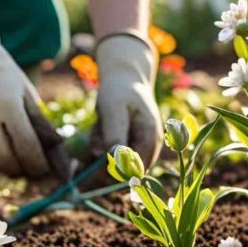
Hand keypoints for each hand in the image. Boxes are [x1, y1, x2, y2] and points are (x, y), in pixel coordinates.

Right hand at [0, 9, 68, 176]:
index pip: (25, 144)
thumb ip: (39, 121)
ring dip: (6, 168)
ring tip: (19, 167)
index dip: (36, 162)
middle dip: (21, 169)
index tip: (44, 170)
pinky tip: (2, 161)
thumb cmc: (6, 77)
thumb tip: (54, 149)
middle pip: (6, 157)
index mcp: (8, 104)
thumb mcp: (27, 93)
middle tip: (32, 172)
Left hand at [94, 33, 162, 167]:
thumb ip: (115, 134)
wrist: (123, 77)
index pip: (136, 169)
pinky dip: (101, 142)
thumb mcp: (114, 110)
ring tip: (99, 125)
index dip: (115, 170)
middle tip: (97, 135)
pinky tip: (101, 126)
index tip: (97, 156)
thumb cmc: (120, 91)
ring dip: (101, 147)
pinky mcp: (128, 143)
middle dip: (105, 155)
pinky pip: (110, 152)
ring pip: (114, 160)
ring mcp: (139, 145)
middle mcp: (149, 145)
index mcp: (150, 137)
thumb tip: (115, 159)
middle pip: (124, 168)